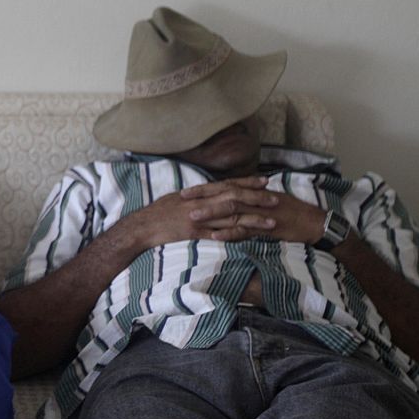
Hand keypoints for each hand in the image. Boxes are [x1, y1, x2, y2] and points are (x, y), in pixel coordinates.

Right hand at [117, 178, 268, 247]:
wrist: (142, 226)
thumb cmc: (157, 213)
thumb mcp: (178, 199)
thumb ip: (197, 197)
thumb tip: (209, 195)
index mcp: (198, 193)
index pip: (228, 184)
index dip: (248, 182)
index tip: (265, 180)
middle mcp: (202, 203)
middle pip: (234, 198)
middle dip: (257, 198)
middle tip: (276, 199)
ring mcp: (199, 218)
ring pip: (232, 216)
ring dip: (254, 219)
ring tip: (272, 222)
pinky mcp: (196, 234)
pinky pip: (220, 234)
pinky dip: (236, 235)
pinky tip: (251, 237)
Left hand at [185, 179, 325, 243]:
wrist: (315, 222)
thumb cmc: (290, 212)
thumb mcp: (266, 202)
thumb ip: (247, 201)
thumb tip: (228, 200)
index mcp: (253, 192)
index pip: (224, 187)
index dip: (204, 189)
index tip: (185, 191)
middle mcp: (255, 199)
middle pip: (224, 195)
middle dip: (202, 197)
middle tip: (181, 200)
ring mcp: (261, 213)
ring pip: (232, 211)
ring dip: (212, 214)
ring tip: (192, 217)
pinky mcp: (268, 228)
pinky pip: (247, 230)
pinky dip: (231, 233)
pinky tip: (215, 236)